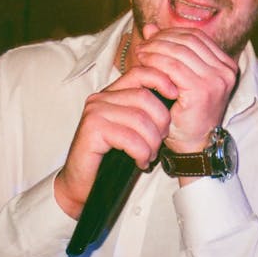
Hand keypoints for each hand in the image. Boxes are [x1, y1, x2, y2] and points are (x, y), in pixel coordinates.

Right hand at [53, 65, 176, 218]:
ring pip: (140, 119)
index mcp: (111, 93)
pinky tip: (140, 162)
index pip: (140, 73)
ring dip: (152, 143)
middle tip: (159, 143)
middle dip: (161, 122)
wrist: (83, 184)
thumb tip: (173, 97)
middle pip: (144, 97)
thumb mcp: (131, 129)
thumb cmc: (110, 157)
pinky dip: (141, 153)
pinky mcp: (92, 130)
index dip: (161, 79)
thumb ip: (144, 111)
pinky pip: (130, 138)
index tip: (175, 95)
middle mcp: (101, 98)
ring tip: (149, 156)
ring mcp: (94, 112)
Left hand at [133, 23, 237, 153]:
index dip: (172, 33)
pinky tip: (143, 63)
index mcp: (226, 64)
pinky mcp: (202, 89)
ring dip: (156, 48)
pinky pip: (173, 66)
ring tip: (141, 52)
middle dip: (162, 39)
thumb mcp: (178, 76)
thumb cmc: (186, 113)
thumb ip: (168, 50)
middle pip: (188, 41)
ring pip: (179, 51)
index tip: (152, 36)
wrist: (194, 145)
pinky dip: (156, 61)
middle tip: (143, 43)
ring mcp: (216, 79)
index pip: (196, 37)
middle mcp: (226, 70)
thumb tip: (150, 26)